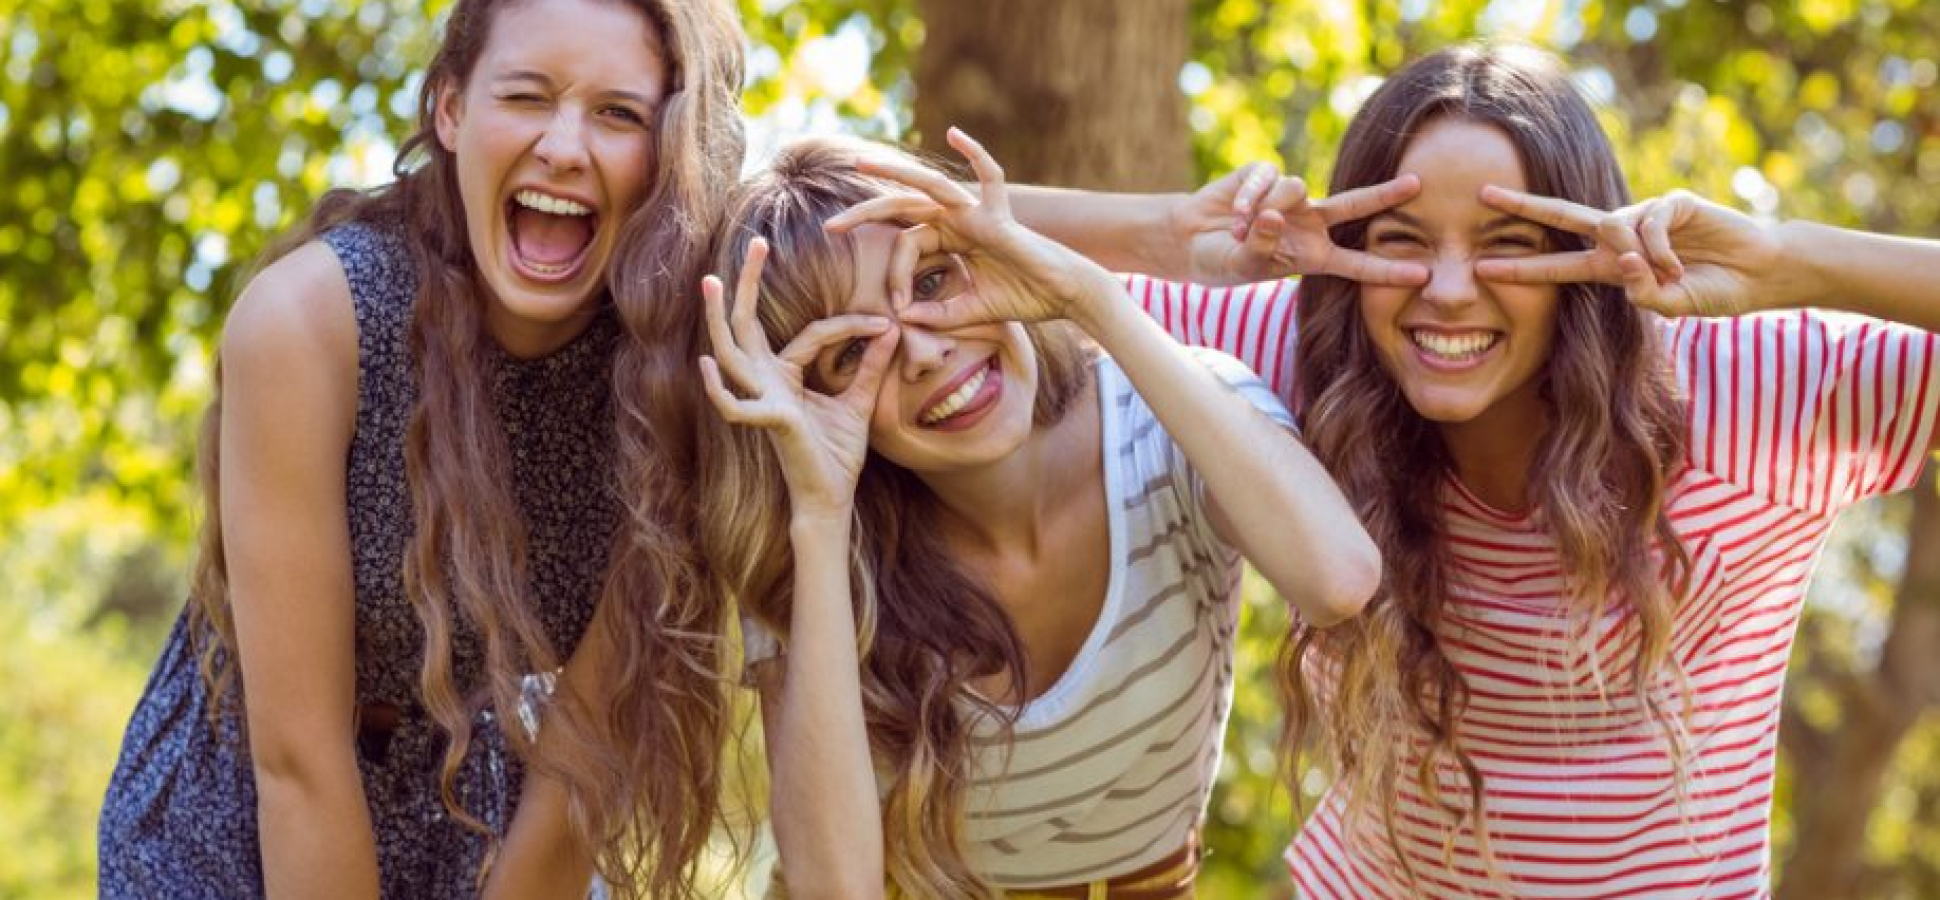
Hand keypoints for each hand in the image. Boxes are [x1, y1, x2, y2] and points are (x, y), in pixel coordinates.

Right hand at [698, 238, 899, 518]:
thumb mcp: (859, 401)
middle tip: (755, 242)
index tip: (885, 322)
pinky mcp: (771, 423)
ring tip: (710, 282)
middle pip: (747, 325)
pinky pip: (735, 405)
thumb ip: (870, 367)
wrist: (833, 497)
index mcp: (785, 376)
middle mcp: (767, 383)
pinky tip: (708, 364)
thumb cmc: (838, 454)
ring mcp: (763, 400)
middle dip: (747, 284)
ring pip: (732, 352)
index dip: (849, 325)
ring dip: (718, 318)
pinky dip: (720, 389)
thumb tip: (891, 328)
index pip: (811, 333)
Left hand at [823, 127, 1126, 331]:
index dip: (894, 276)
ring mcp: (977, 212)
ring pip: (929, 186)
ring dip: (893, 172)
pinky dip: (976, 152)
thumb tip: (903, 319)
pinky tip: (954, 133)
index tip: (897, 306)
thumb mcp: (970, 312)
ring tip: (860, 163)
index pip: (907, 247)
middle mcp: (959, 220)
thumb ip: (938, 314)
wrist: (1065, 296)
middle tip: (831, 228)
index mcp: (951, 240)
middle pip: (904, 208)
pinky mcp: (999, 214)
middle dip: (866, 214)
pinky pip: (990, 175)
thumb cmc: (1024, 300)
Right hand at [1171, 163, 1428, 286]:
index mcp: (1313, 256)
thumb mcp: (1243, 265)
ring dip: (1265, 209)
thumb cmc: (1221, 261)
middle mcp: (1309, 224)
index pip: (1356, 265)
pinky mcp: (1265, 175)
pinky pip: (1266, 179)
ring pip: (1295, 190)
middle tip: (1418, 184)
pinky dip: (1248, 197)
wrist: (1188, 239)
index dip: (1388, 270)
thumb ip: (1261, 245)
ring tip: (1237, 230)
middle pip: (1355, 206)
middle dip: (1385, 195)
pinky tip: (1232, 212)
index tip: (1423, 275)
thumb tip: (1274, 215)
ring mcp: (1289, 198)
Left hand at [1475, 186, 1784, 317]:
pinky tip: (1683, 264)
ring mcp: (1646, 215)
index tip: (1480, 267)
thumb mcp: (1671, 306)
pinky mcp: (1673, 202)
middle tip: (1482, 195)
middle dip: (1522, 206)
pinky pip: (1650, 224)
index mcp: (1610, 265)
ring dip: (1639, 259)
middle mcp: (1620, 236)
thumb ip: (1643, 294)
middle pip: (1562, 216)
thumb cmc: (1713, 291)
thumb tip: (1623, 265)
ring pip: (1615, 230)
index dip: (1521, 267)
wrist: (1759, 274)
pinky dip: (1662, 249)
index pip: (1556, 264)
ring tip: (1672, 274)